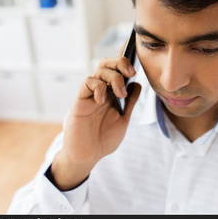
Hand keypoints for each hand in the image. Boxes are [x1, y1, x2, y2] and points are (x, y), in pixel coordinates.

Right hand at [52, 56, 140, 189]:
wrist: (88, 155)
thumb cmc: (104, 140)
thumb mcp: (123, 119)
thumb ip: (129, 103)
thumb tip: (137, 84)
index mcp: (112, 94)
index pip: (117, 71)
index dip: (126, 65)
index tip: (136, 72)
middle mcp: (101, 91)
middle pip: (107, 64)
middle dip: (120, 63)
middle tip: (131, 73)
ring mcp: (90, 95)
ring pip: (99, 70)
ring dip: (114, 77)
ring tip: (119, 95)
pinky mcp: (80, 100)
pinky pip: (87, 82)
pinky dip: (98, 87)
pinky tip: (102, 100)